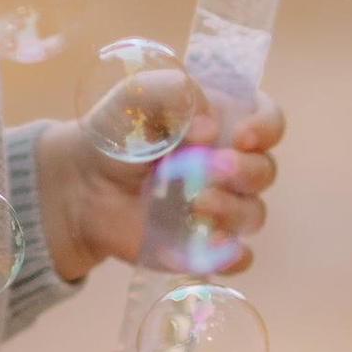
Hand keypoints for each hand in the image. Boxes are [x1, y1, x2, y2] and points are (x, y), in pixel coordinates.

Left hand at [32, 90, 285, 285]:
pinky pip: (236, 257)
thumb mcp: (138, 96)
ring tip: (196, 203)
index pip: (270, 122)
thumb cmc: (117, 134)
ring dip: (232, 209)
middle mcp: (230, 166)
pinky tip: (209, 244)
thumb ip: (175, 93)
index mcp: (225, 123)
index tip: (242, 135)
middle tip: (210, 167)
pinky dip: (230, 255)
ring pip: (253, 214)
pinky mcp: (204, 244)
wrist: (82, 184)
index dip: (266, 128)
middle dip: (245, 170)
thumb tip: (209, 128)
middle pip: (265, 170)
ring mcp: (220, 207)